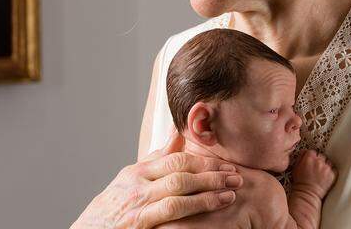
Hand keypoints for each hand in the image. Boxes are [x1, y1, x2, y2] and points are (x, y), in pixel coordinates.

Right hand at [71, 129, 242, 228]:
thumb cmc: (113, 206)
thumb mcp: (131, 179)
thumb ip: (157, 157)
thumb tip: (178, 132)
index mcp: (137, 172)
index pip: (176, 159)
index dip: (204, 161)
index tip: (226, 164)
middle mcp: (136, 186)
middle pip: (180, 174)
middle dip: (212, 175)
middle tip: (237, 176)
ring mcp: (137, 207)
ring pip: (177, 197)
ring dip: (207, 196)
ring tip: (230, 195)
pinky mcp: (140, 228)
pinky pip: (170, 220)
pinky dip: (192, 216)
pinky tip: (210, 217)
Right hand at [291, 150, 336, 198]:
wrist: (307, 194)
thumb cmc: (300, 183)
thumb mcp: (295, 167)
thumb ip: (301, 157)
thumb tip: (305, 152)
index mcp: (309, 158)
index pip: (312, 151)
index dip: (311, 157)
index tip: (311, 161)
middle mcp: (319, 161)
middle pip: (321, 156)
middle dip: (319, 161)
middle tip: (315, 168)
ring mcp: (326, 168)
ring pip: (328, 162)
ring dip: (325, 166)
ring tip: (320, 173)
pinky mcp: (332, 174)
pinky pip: (333, 169)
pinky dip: (330, 172)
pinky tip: (325, 176)